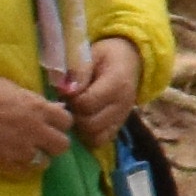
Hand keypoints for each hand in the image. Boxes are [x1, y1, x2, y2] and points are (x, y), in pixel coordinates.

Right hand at [0, 73, 75, 175]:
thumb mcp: (11, 87)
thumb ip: (34, 99)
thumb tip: (52, 107)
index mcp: (38, 108)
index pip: (66, 120)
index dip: (60, 123)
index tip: (52, 123)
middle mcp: (35, 130)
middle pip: (62, 145)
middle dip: (54, 142)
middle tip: (43, 140)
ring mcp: (21, 150)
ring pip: (46, 162)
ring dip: (39, 157)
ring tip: (28, 152)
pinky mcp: (6, 164)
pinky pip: (26, 173)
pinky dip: (24, 169)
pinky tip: (16, 161)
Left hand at [63, 35, 143, 153]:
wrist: (129, 60)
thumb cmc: (106, 56)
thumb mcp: (92, 55)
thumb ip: (79, 72)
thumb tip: (66, 90)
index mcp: (117, 84)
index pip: (86, 103)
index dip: (71, 100)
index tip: (67, 92)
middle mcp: (122, 104)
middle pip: (90, 123)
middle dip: (75, 115)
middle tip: (70, 104)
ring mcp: (122, 117)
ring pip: (95, 135)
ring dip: (80, 127)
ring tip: (77, 112)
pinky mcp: (119, 126)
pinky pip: (102, 140)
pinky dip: (89, 135)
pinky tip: (84, 121)